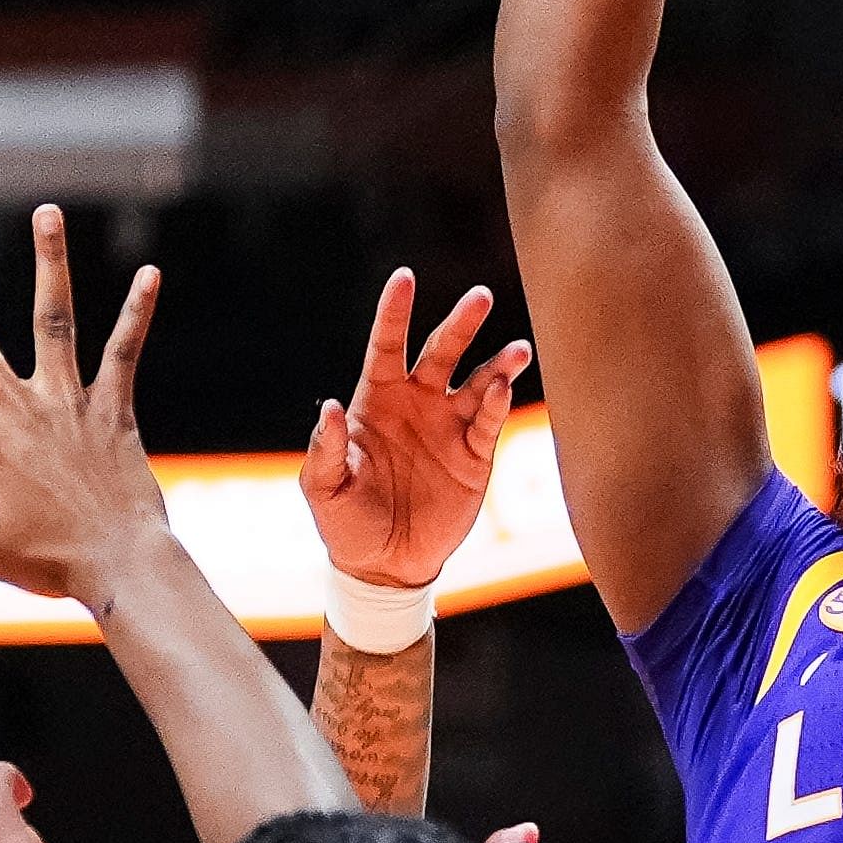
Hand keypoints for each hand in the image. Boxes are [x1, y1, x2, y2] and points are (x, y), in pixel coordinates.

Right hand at [0, 209, 185, 612]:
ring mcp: (69, 405)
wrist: (124, 569)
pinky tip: (150, 272)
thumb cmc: (50, 566)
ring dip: (49, 264)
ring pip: (54, 322)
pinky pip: (124, 352)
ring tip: (47, 212)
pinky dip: (137, 313)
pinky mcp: (113, 410)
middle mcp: (22, 413)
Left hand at [305, 269, 530, 590]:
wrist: (385, 564)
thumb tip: (328, 408)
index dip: (395, 313)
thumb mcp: (322, 488)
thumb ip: (324, 449)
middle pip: (442, 352)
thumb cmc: (345, 520)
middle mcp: (418, 403)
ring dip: (499, 363)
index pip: (387, 345)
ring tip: (520, 349)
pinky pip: (489, 423)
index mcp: (376, 399)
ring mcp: (449, 427)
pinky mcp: (476, 456)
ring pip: (479, 381)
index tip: (405, 278)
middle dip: (461, 324)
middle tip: (480, 297)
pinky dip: (498, 406)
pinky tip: (504, 390)